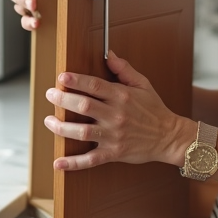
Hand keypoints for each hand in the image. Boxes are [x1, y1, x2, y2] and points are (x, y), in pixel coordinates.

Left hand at [44, 50, 191, 170]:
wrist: (169, 136)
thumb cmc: (154, 109)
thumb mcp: (143, 84)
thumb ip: (124, 69)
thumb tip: (110, 54)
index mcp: (122, 96)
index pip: (94, 85)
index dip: (76, 80)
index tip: (62, 77)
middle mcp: (116, 115)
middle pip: (84, 105)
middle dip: (63, 99)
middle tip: (50, 94)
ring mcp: (114, 136)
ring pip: (82, 131)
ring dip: (61, 127)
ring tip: (49, 121)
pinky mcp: (113, 153)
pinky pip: (90, 160)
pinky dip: (73, 163)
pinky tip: (58, 162)